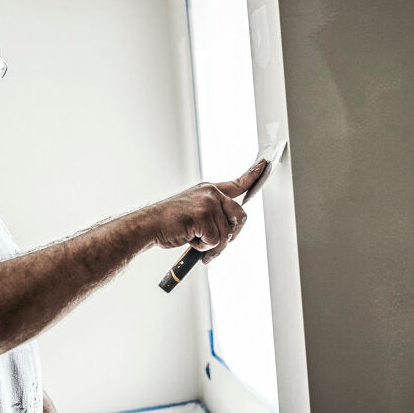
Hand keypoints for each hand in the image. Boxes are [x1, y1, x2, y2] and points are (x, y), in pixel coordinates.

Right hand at [145, 159, 265, 263]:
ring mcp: (207, 203)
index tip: (265, 164)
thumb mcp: (194, 212)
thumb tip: (231, 230)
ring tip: (195, 242)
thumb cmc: (169, 223)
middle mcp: (211, 193)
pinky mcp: (202, 215)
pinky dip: (203, 247)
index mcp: (209, 190)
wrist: (148, 225)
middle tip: (217, 245)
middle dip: (232, 235)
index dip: (253, 175)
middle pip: (240, 216)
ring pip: (226, 234)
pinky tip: (190, 240)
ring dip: (213, 246)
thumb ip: (213, 214)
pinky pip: (215, 240)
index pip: (237, 183)